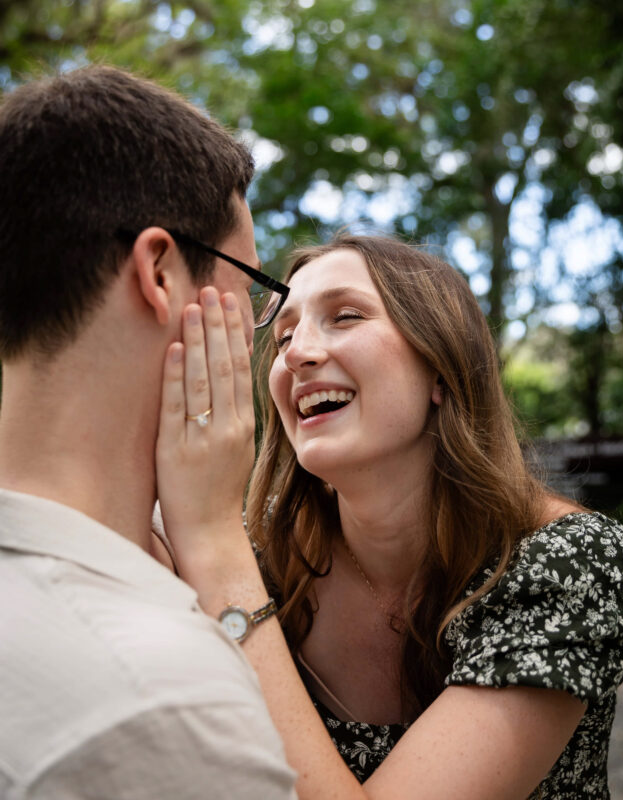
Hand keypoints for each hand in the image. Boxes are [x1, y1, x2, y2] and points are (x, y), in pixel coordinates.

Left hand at [156, 287, 254, 577]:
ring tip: (193, 308)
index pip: (241, 368)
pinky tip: (173, 349)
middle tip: (212, 290)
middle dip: (217, 325)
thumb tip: (228, 371)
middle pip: (224, 366)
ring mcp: (202, 438)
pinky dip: (175, 375)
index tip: (231, 302)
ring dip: (197, 340)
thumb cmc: (220, 490)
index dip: (236, 333)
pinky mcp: (175, 450)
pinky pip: (175, 406)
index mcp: (244, 424)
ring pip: (202, 379)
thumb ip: (234, 411)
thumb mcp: (238, 446)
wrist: (210, 535)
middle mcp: (227, 427)